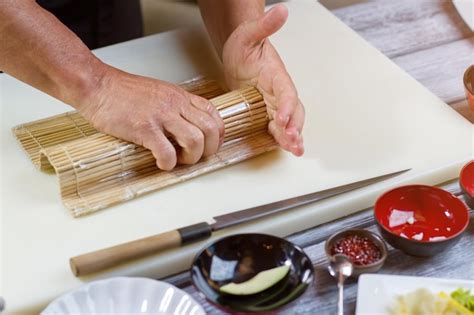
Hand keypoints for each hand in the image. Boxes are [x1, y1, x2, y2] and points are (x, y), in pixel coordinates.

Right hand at [79, 66, 224, 170]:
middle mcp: (175, 104)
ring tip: (178, 160)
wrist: (96, 85)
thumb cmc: (123, 92)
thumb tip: (187, 127)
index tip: (210, 146)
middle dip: (208, 150)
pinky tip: (161, 163)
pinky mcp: (144, 128)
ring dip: (191, 158)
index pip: (214, 114)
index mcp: (180, 97)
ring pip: (195, 141)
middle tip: (194, 157)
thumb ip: (176, 107)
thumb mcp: (159, 93)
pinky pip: (167, 152)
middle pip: (211, 130)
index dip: (217, 135)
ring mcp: (160, 116)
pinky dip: (168, 164)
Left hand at [222, 4, 304, 155]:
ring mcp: (273, 102)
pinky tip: (286, 147)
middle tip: (294, 141)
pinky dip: (282, 137)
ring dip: (293, 136)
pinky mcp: (265, 110)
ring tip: (296, 149)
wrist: (238, 53)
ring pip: (289, 121)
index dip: (286, 106)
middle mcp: (279, 91)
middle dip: (295, 127)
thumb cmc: (244, 45)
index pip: (286, 91)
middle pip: (293, 111)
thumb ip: (265, 25)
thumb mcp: (250, 33)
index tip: (282, 117)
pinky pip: (277, 126)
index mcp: (276, 74)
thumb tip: (281, 11)